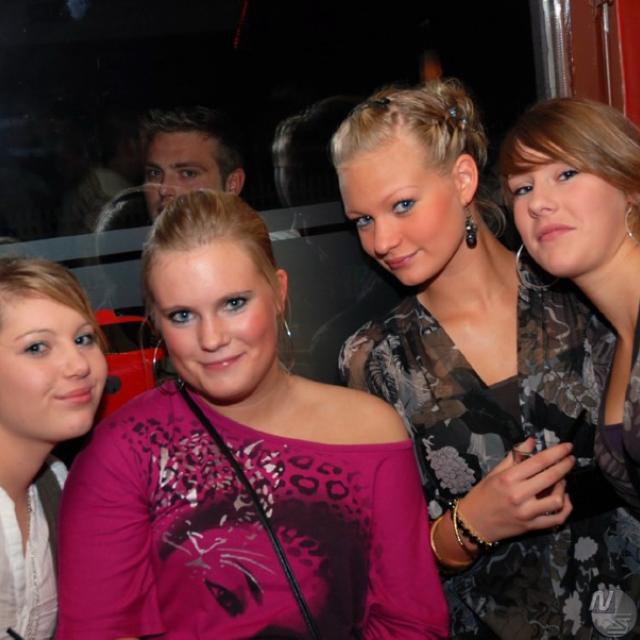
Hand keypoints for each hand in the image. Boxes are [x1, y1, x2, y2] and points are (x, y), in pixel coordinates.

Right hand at [457, 438, 573, 543]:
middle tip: (570, 458)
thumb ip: (514, 457)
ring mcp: (527, 513)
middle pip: (551, 477)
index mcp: (508, 479)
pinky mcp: (531, 527)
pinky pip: (557, 519)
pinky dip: (565, 508)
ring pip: (557, 500)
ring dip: (563, 488)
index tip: (567, 446)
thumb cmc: (482, 494)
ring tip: (561, 481)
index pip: (538, 462)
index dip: (556, 452)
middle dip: (565, 465)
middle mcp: (519, 495)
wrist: (473, 523)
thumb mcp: (494, 473)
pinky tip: (564, 499)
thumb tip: (532, 442)